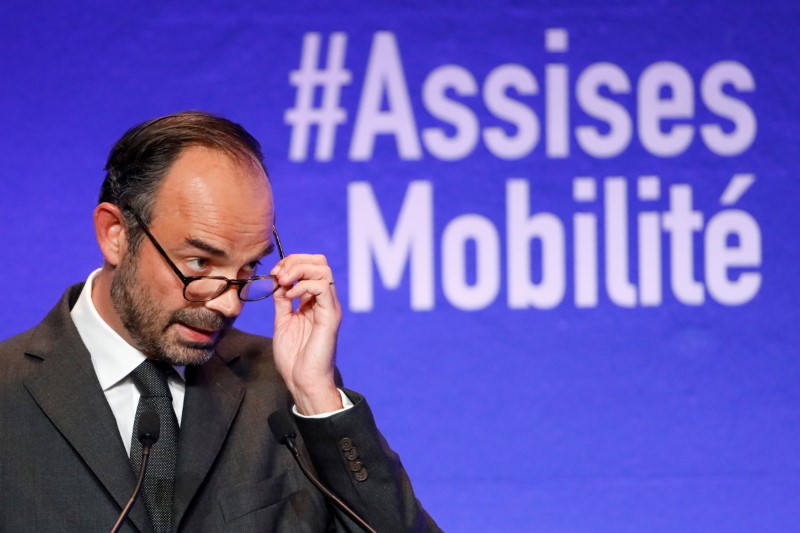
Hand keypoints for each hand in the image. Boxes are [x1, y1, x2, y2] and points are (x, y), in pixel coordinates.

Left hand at [270, 254, 342, 414]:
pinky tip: (291, 297)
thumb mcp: (283, 322)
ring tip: (284, 283)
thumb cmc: (295, 358)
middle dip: (296, 261)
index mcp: (314, 302)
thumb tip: (277, 283)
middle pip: (320, 262)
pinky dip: (303, 285)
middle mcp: (324, 301)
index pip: (311, 267)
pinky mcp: (330, 316)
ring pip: (323, 269)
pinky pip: (323, 287)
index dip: (291, 263)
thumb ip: (283, 302)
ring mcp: (329, 307)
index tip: (274, 274)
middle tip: (279, 275)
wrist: (303, 381)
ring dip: (299, 270)